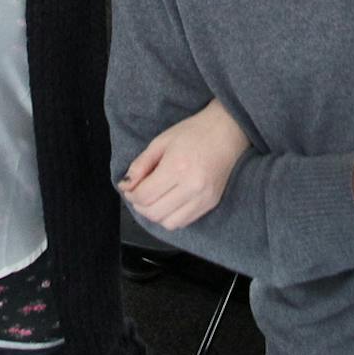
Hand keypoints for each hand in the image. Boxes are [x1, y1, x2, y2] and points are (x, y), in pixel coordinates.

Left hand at [119, 99, 250, 230]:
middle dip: (140, 206)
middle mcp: (192, 186)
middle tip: (139, 192)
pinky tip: (169, 201)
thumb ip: (140, 164)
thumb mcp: (161, 141)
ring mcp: (204, 198)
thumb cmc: (194, 132)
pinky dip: (171, 216)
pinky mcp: (211, 204)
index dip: (131, 194)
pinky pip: (184, 222)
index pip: (144, 196)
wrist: (228, 131)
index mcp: (177, 167)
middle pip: (154, 213)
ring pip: (168, 223)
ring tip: (154, 198)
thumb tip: (125, 185)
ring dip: (155, 214)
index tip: (129, 188)